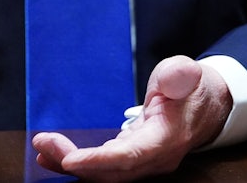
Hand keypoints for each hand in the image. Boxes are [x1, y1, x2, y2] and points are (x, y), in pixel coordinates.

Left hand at [32, 56, 231, 181]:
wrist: (205, 105)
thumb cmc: (192, 88)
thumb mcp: (187, 73)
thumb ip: (179, 75)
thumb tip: (177, 75)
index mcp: (166, 139)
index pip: (130, 157)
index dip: (98, 161)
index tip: (68, 159)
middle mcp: (154, 159)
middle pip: (112, 171)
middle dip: (75, 162)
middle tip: (42, 143)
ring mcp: (144, 162)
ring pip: (105, 173)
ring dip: (71, 164)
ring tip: (41, 150)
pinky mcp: (133, 158)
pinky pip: (104, 167)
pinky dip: (79, 163)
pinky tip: (52, 157)